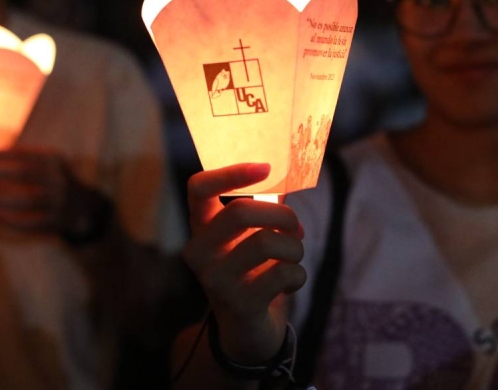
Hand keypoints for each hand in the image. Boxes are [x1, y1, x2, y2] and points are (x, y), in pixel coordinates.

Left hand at [0, 147, 96, 235]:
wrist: (80, 207)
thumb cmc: (48, 180)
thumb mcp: (41, 162)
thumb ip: (16, 157)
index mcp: (53, 160)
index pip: (21, 155)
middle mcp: (58, 179)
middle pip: (21, 175)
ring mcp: (58, 202)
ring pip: (23, 200)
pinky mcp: (54, 222)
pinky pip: (27, 222)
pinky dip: (5, 220)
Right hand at [183, 163, 306, 364]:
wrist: (246, 330)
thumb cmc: (252, 271)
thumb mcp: (249, 238)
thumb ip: (262, 207)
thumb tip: (287, 175)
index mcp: (201, 228)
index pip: (199, 188)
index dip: (231, 172)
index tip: (265, 168)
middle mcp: (199, 251)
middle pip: (241, 211)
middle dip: (282, 215)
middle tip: (296, 228)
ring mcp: (215, 279)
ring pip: (267, 242)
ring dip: (295, 248)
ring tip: (294, 258)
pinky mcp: (238, 303)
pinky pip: (283, 274)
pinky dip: (298, 275)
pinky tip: (291, 284)